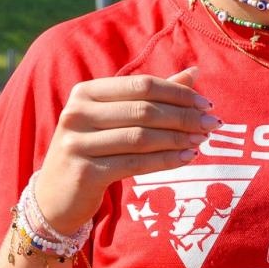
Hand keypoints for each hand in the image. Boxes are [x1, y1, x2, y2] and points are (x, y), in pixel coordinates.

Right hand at [34, 68, 215, 231]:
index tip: (207, 104)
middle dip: (184, 116)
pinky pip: (135, 164)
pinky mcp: (84, 172)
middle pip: (143, 110)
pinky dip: (166, 160)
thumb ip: (152, 96)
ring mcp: (77, 142)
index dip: (178, 93)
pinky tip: (187, 158)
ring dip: (178, 138)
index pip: (142, 85)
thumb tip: (195, 71)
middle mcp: (77, 113)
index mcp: (86, 92)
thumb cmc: (93, 150)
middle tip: (212, 124)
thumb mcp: (116, 119)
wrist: (56, 196)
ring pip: (141, 137)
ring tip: (203, 141)